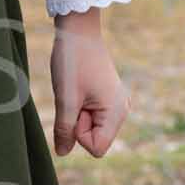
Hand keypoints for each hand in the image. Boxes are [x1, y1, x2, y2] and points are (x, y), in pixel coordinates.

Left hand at [49, 11, 130, 157]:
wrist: (78, 31)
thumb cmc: (73, 62)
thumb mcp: (65, 99)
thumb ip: (65, 129)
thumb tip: (62, 153)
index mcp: (116, 112)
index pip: (97, 148)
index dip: (79, 134)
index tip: (76, 108)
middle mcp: (122, 110)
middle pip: (95, 139)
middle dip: (79, 124)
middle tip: (76, 96)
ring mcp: (116, 103)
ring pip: (92, 127)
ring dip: (79, 114)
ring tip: (77, 90)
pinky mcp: (108, 97)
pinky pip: (92, 115)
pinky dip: (81, 107)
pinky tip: (80, 88)